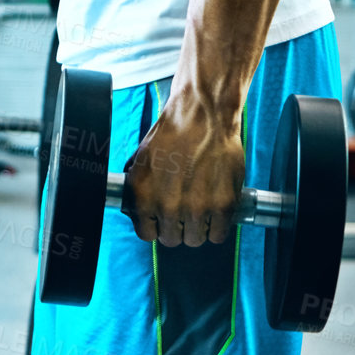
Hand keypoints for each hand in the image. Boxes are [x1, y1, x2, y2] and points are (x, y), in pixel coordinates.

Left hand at [123, 93, 244, 247]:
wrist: (203, 114)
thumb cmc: (173, 133)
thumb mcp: (141, 159)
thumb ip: (136, 187)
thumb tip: (131, 206)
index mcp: (143, 198)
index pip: (147, 234)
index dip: (157, 225)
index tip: (165, 218)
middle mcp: (168, 207)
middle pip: (172, 239)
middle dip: (179, 226)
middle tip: (187, 209)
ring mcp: (197, 208)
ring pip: (196, 239)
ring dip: (199, 227)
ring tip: (204, 207)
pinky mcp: (223, 205)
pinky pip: (218, 234)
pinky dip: (219, 225)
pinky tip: (217, 209)